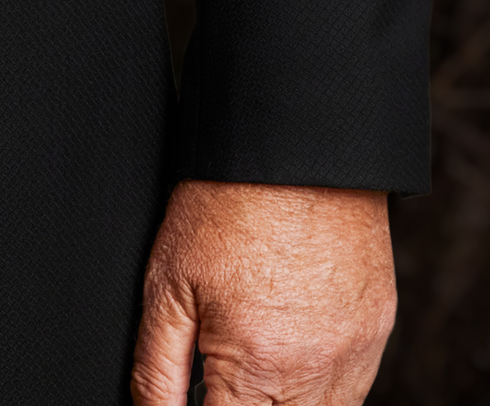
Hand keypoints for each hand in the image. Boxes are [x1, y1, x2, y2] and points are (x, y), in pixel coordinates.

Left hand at [131, 180, 394, 402]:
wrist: (294, 154)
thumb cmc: (224, 208)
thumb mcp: (167, 283)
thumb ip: (158, 366)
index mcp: (257, 367)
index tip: (199, 390)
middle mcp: (315, 377)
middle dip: (245, 404)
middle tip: (221, 374)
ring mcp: (355, 362)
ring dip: (280, 402)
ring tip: (251, 356)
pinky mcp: (377, 338)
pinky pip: (349, 391)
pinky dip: (316, 385)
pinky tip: (286, 346)